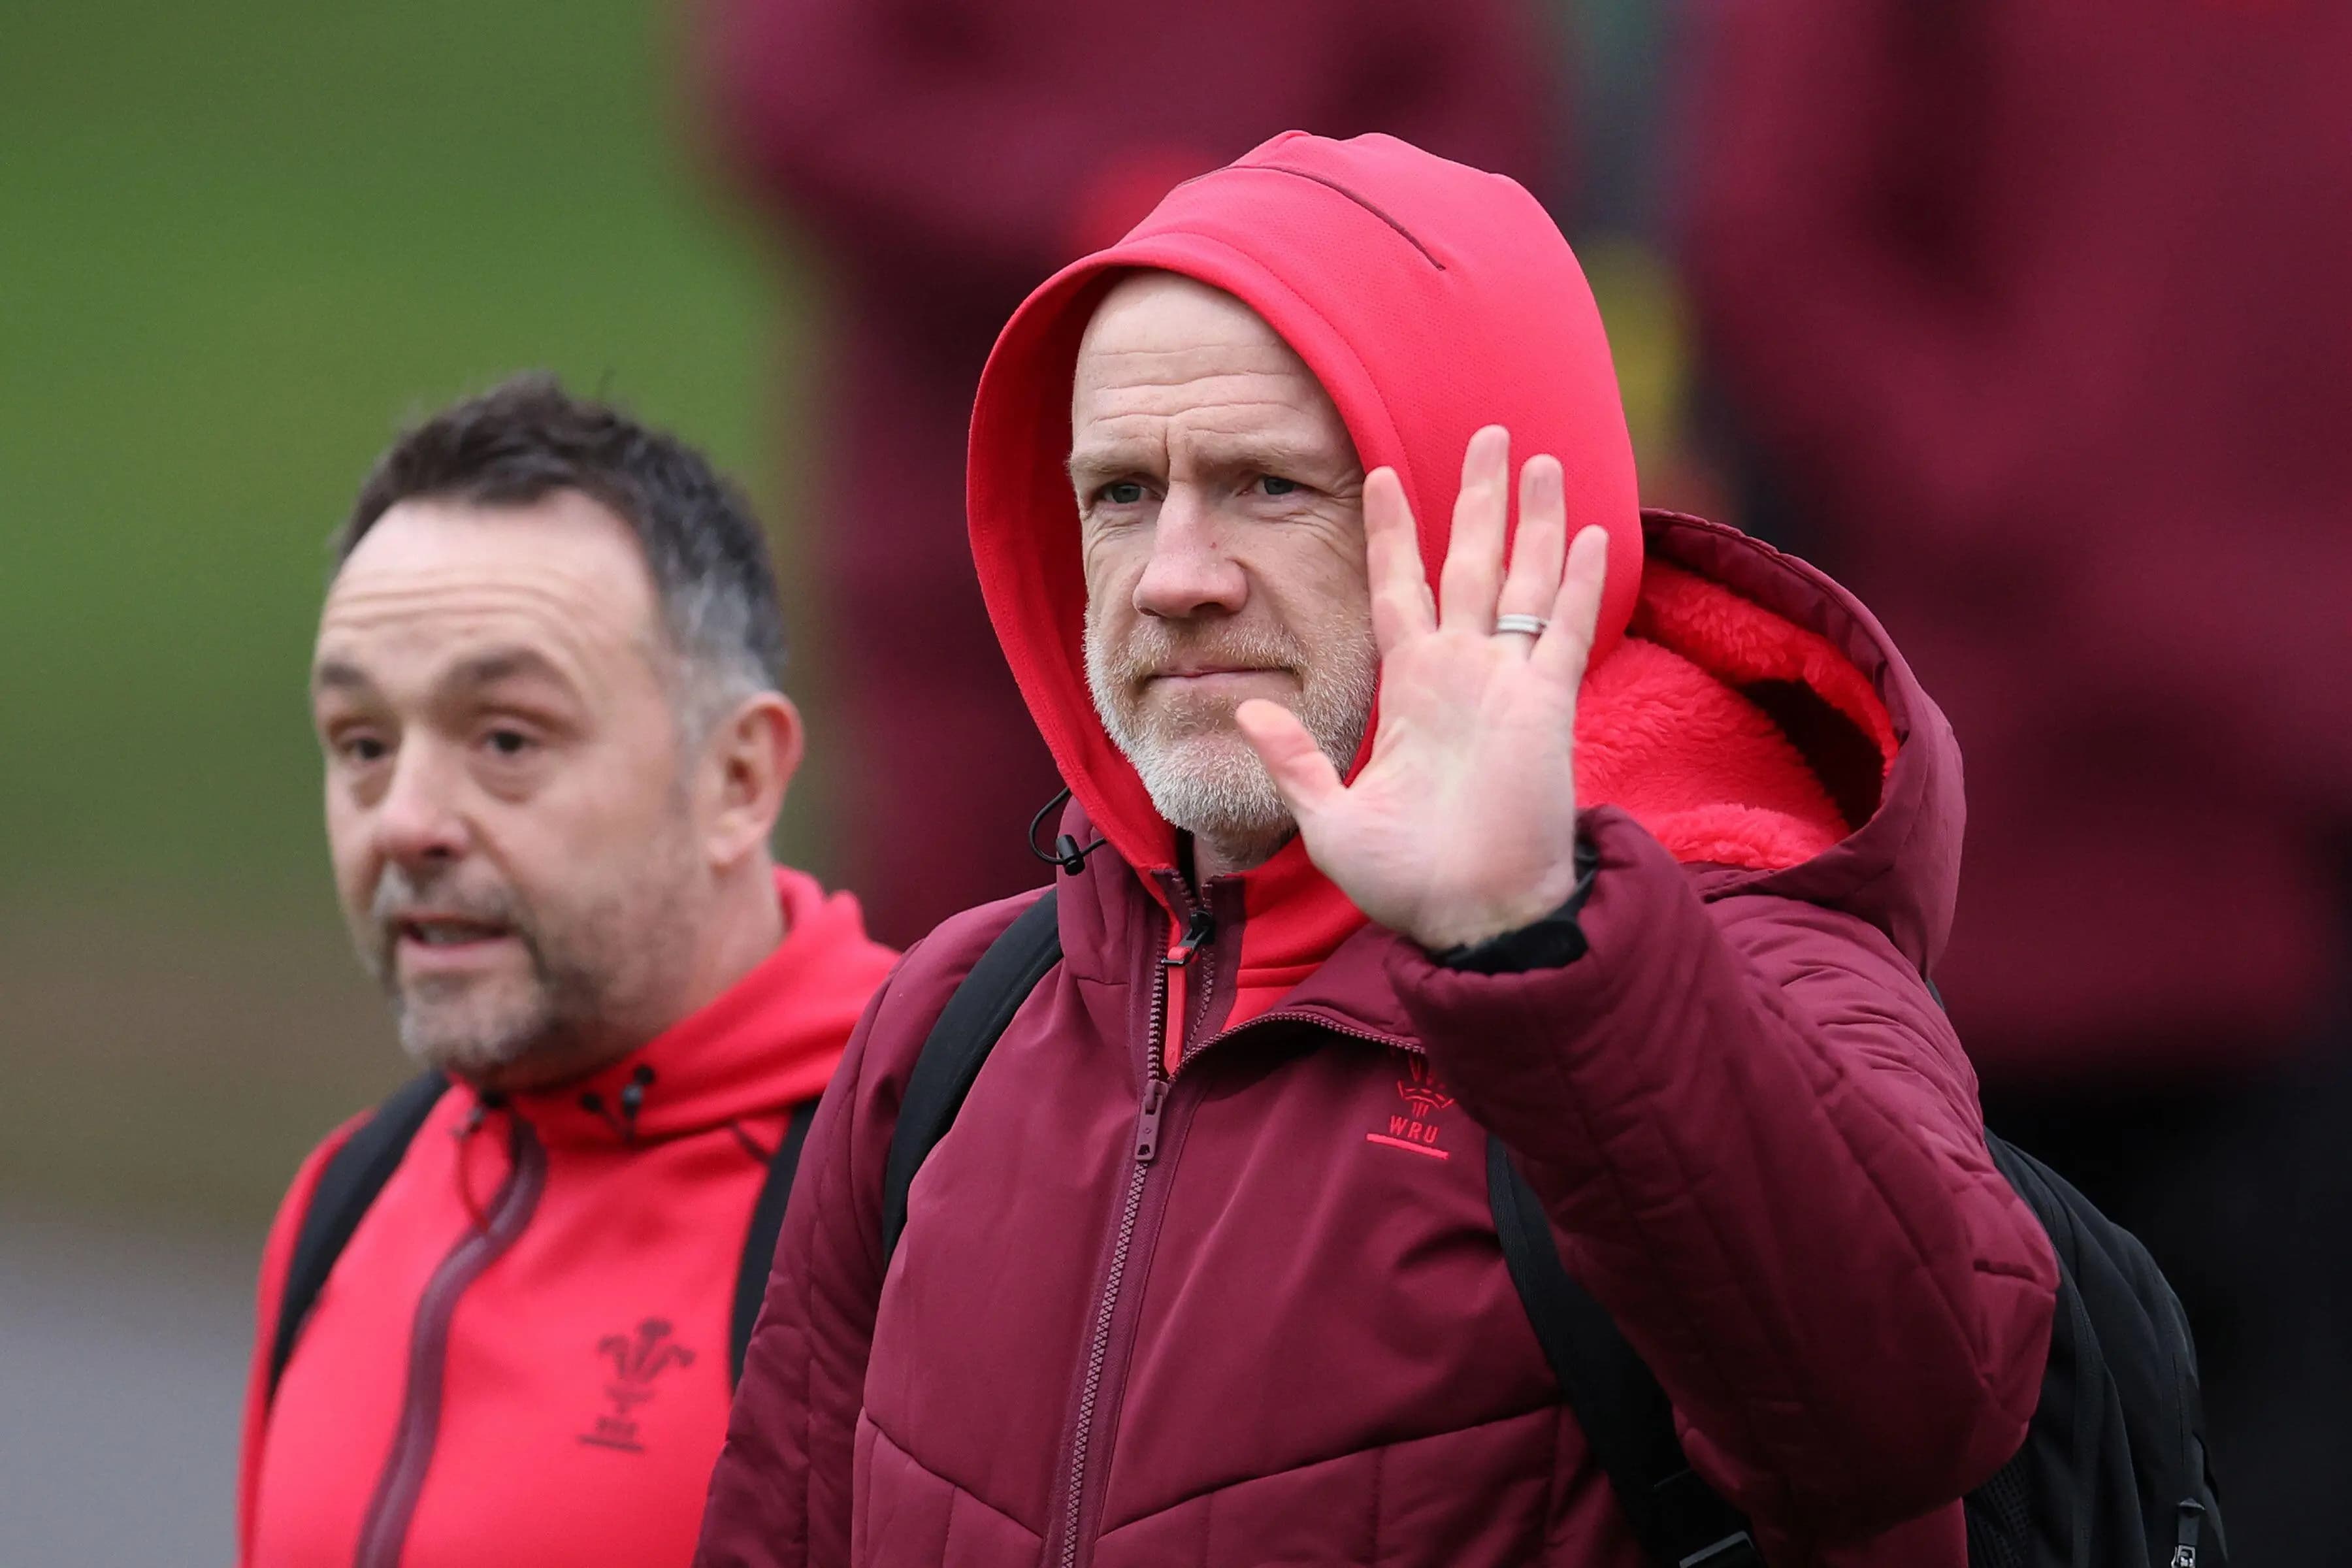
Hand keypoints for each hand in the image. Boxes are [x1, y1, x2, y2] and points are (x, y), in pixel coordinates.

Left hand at [1235, 425, 1607, 951]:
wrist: (1468, 920)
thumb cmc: (1405, 880)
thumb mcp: (1329, 818)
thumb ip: (1294, 759)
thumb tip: (1246, 707)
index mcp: (1410, 691)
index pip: (1398, 590)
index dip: (1392, 535)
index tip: (1380, 474)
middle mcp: (1461, 674)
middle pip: (1471, 564)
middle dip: (1476, 499)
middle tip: (1487, 432)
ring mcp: (1508, 686)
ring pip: (1526, 581)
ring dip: (1534, 521)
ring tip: (1539, 458)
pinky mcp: (1547, 708)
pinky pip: (1567, 631)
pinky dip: (1581, 583)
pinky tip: (1594, 532)